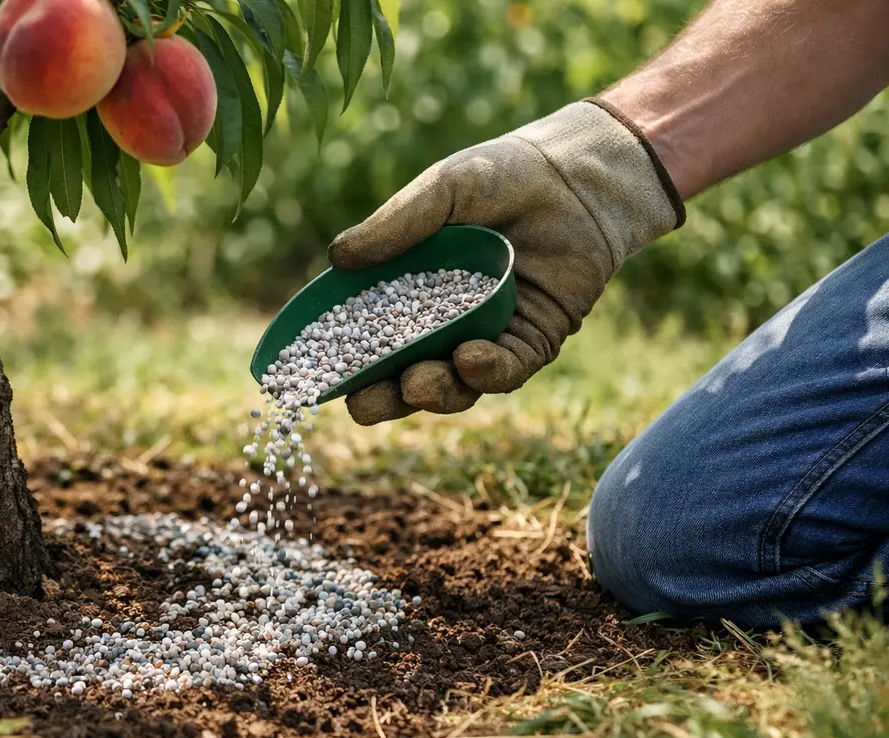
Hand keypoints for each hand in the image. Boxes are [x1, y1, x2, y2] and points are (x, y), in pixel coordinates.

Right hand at [328, 100, 683, 425]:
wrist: (577, 174)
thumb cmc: (501, 175)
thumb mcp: (441, 191)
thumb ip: (395, 226)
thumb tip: (336, 258)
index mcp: (412, 292)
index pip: (372, 338)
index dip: (347, 363)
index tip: (320, 379)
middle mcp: (446, 323)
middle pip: (406, 375)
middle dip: (384, 398)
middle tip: (363, 404)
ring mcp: (489, 336)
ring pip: (456, 385)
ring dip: (433, 392)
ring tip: (415, 383)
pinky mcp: (533, 341)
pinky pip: (507, 371)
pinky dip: (486, 371)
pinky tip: (470, 358)